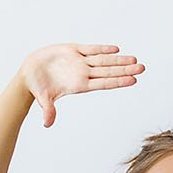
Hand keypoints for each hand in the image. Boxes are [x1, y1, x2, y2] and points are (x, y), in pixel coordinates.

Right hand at [19, 43, 142, 125]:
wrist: (30, 73)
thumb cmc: (37, 88)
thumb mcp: (43, 98)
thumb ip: (48, 109)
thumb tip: (47, 124)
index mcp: (80, 85)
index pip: (103, 84)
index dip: (118, 81)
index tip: (133, 80)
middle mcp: (83, 73)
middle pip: (109, 71)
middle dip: (125, 69)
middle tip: (142, 68)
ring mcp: (80, 62)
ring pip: (104, 60)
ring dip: (119, 60)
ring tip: (134, 60)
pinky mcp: (73, 50)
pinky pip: (91, 49)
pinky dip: (103, 49)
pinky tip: (116, 49)